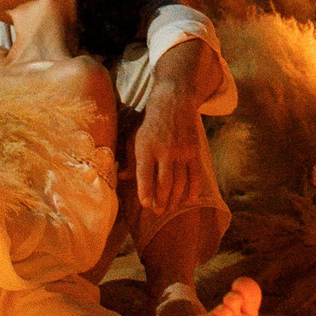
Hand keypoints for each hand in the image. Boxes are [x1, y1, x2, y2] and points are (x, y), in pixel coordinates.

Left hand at [133, 95, 212, 218]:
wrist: (173, 103)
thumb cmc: (150, 124)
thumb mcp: (135, 138)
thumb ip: (131, 160)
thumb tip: (121, 177)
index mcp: (146, 147)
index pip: (144, 174)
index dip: (145, 191)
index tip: (145, 205)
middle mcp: (165, 150)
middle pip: (164, 182)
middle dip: (161, 200)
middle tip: (158, 211)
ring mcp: (181, 151)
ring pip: (180, 182)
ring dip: (175, 198)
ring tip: (170, 208)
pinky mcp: (194, 151)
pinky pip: (195, 175)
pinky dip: (193, 189)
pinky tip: (190, 200)